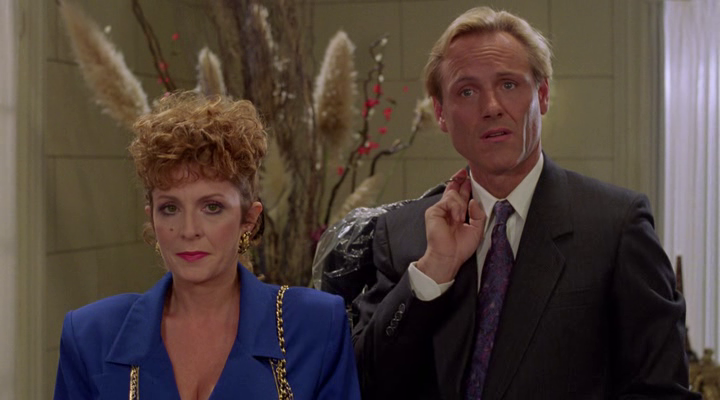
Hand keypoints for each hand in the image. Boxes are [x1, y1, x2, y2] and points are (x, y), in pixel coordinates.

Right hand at [416, 169, 485, 283]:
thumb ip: (478, 214)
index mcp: (456, 214)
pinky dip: (455, 209)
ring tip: (461, 219)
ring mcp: (439, 210)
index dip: (463, 185)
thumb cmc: (460, 248)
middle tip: (464, 173)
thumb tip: (473, 201)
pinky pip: (448, 201)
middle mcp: (447, 210)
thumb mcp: (477, 229)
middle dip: (460, 181)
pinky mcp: (433, 212)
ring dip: (461, 205)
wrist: (449, 257)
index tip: (467, 177)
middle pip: (454, 190)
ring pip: (453, 195)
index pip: (459, 195)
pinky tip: (457, 218)